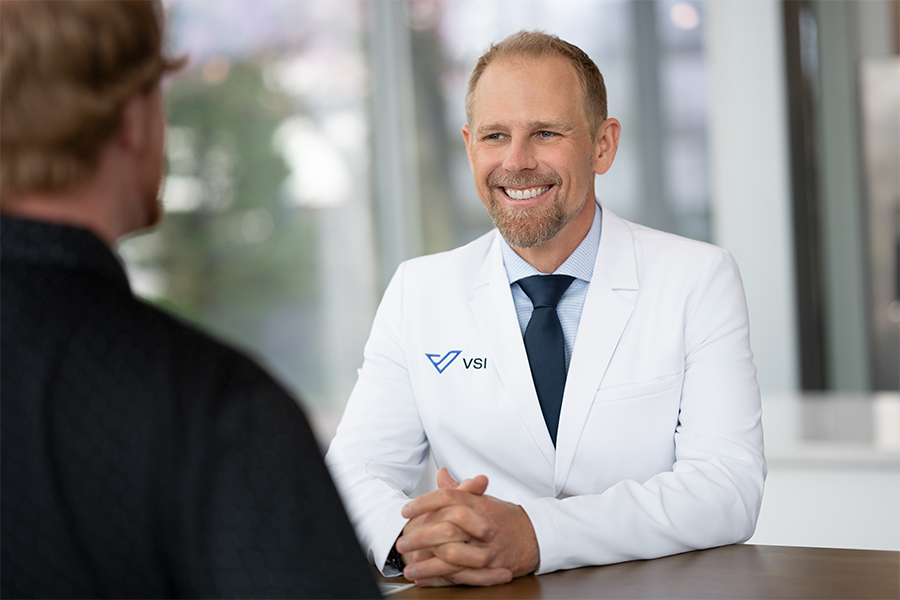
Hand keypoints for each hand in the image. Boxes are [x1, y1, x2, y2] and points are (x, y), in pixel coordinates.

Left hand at [396, 468, 539, 586]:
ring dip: (427, 565)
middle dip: (421, 538)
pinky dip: (442, 580)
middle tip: (402, 542)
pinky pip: (463, 576)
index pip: (448, 498)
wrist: (536, 536)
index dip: (424, 502)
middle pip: (447, 529)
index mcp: (478, 504)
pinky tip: (425, 580)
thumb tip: (440, 474)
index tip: (406, 510)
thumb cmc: (506, 517)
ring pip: (452, 557)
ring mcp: (487, 548)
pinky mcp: (490, 569)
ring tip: (408, 567)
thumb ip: (459, 489)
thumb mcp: (483, 499)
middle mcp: (482, 525)